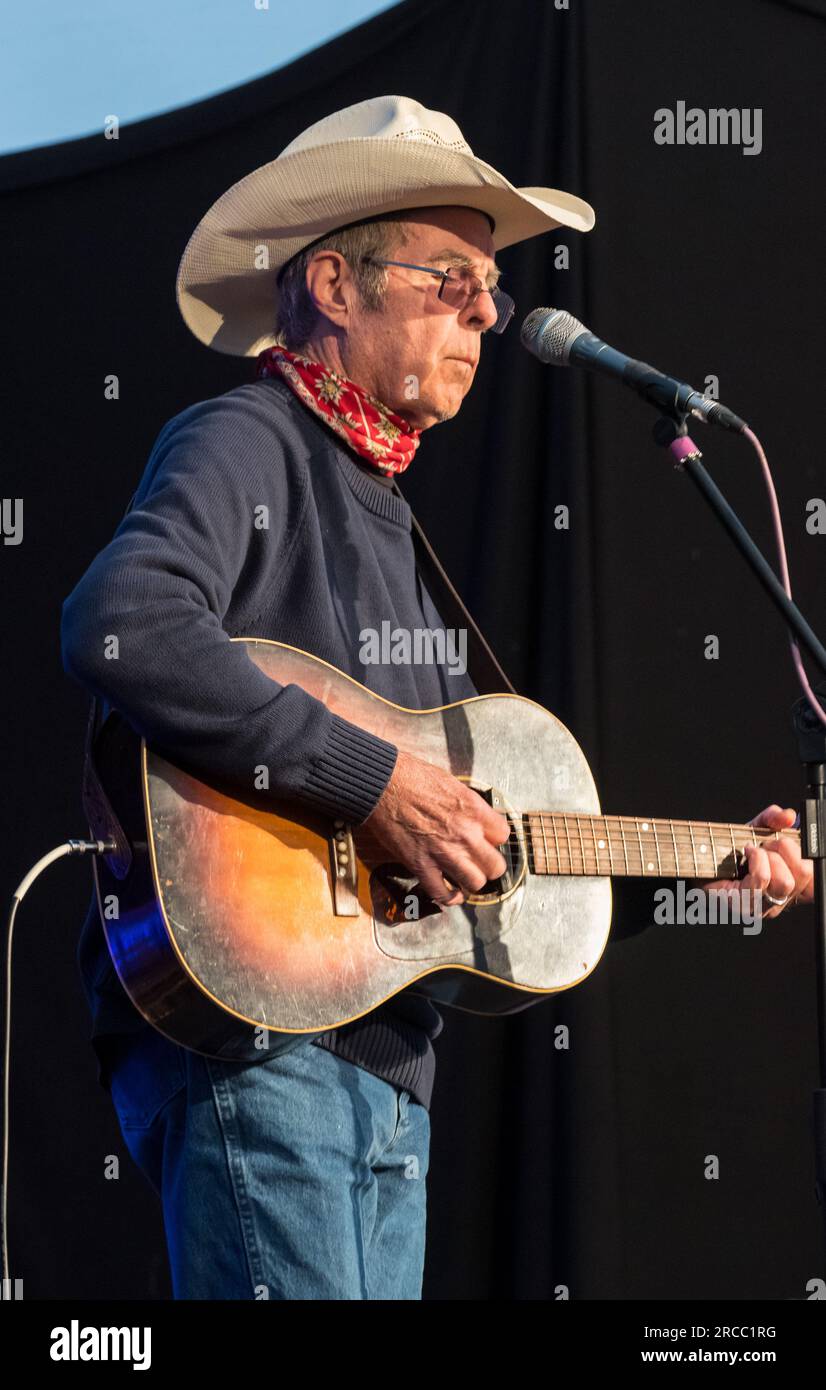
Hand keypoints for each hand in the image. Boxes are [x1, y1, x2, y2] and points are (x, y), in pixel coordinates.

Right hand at [362, 749, 509, 906]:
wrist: (383, 784)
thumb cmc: (413, 777)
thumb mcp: (452, 784)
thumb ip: (469, 806)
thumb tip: (476, 818)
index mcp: (474, 811)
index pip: (503, 836)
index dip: (495, 839)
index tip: (487, 840)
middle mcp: (465, 834)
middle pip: (495, 866)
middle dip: (488, 865)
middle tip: (479, 862)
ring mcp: (444, 853)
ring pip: (475, 883)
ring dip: (470, 881)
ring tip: (464, 876)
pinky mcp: (421, 866)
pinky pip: (442, 893)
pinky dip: (448, 897)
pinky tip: (450, 892)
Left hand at [701, 804, 813, 918]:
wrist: (696, 859)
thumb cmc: (729, 849)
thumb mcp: (755, 827)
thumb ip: (773, 819)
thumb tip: (788, 816)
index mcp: (788, 885)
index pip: (814, 879)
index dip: (805, 855)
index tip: (785, 841)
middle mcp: (779, 900)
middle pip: (803, 875)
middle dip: (785, 850)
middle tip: (767, 843)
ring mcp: (762, 906)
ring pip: (784, 881)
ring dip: (769, 857)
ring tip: (753, 851)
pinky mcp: (743, 906)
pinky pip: (761, 881)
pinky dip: (756, 860)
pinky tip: (746, 854)